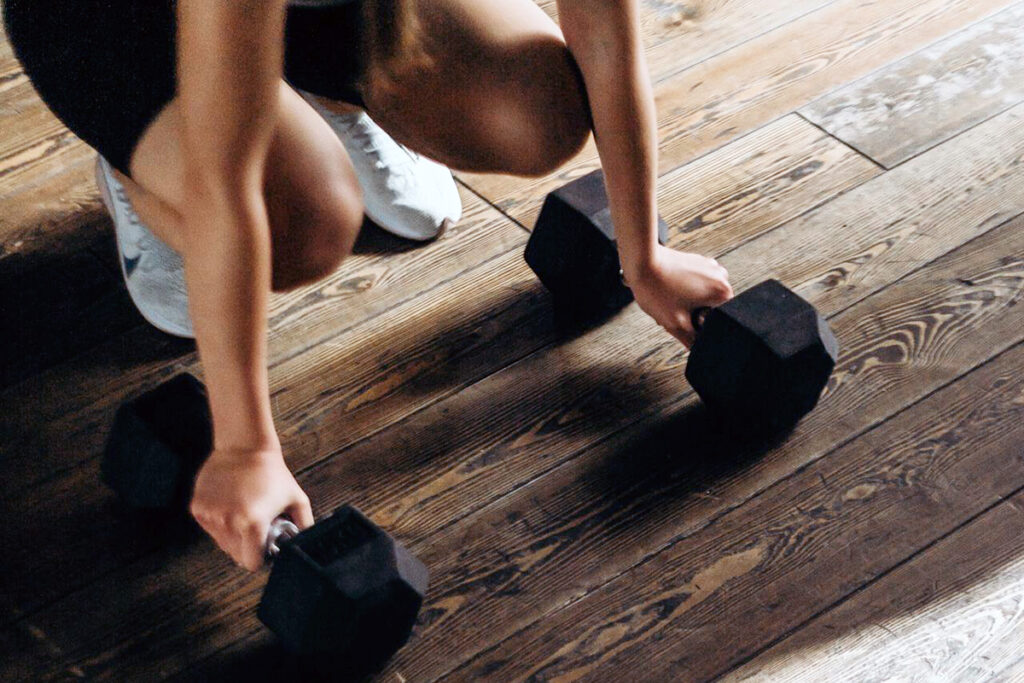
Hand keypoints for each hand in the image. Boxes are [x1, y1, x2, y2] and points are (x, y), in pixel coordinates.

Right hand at [190, 446, 313, 570]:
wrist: (244, 447)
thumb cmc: (271, 472)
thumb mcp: (297, 499)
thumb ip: (304, 526)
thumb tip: (304, 545)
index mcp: (251, 524)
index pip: (251, 563)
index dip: (260, 558)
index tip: (263, 547)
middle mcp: (227, 522)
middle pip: (236, 555)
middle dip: (247, 546)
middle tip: (256, 525)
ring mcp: (210, 515)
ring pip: (222, 543)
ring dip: (233, 535)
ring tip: (244, 512)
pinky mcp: (198, 508)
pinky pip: (210, 527)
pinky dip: (220, 522)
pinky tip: (230, 504)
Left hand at [624, 245, 733, 346]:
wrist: (641, 262)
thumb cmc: (656, 289)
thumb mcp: (675, 323)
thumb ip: (692, 341)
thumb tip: (699, 348)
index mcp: (723, 292)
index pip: (719, 321)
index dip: (700, 326)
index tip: (685, 319)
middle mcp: (721, 276)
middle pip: (710, 308)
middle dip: (692, 314)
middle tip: (674, 310)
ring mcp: (709, 266)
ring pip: (701, 296)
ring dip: (687, 303)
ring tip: (670, 299)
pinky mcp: (696, 261)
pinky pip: (694, 284)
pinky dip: (683, 291)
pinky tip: (668, 290)